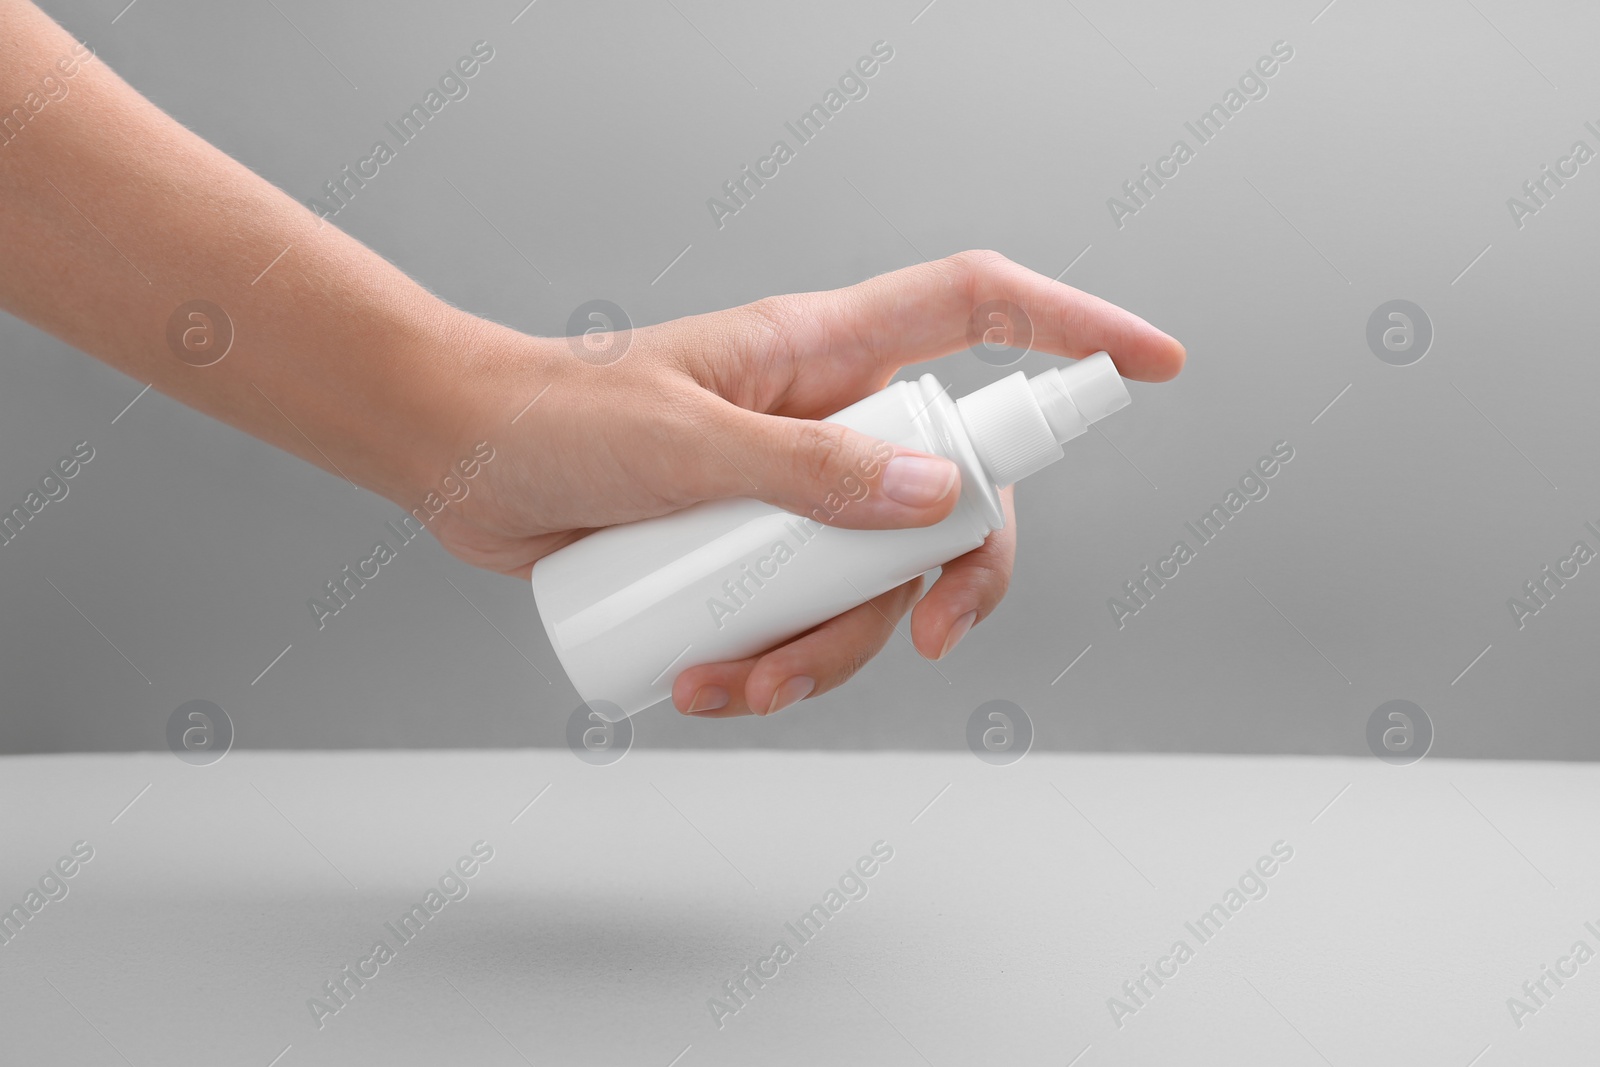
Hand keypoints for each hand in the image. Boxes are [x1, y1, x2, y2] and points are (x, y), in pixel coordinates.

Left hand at [433, 250, 1183, 716]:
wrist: (462, 462)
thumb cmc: (556, 416)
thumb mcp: (683, 442)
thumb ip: (808, 471)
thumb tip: (938, 498)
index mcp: (823, 352)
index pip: (977, 310)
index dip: (1074, 327)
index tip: (1152, 366)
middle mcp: (827, 419)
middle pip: (955, 491)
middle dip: (953, 578)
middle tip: (923, 644)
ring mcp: (794, 491)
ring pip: (878, 579)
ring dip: (827, 652)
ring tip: (738, 684)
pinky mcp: (752, 553)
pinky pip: (808, 616)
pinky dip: (775, 666)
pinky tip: (706, 688)